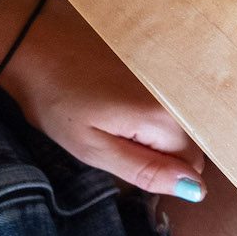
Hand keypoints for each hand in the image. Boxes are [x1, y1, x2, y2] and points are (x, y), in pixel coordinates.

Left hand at [1, 0, 206, 198]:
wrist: (40, 44)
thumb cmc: (58, 102)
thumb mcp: (92, 148)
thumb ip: (146, 170)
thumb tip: (196, 190)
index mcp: (164, 119)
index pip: (193, 165)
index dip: (162, 173)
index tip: (127, 161)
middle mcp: (181, 96)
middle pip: (193, 143)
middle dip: (163, 152)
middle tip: (118, 141)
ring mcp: (176, 76)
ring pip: (185, 122)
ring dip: (160, 130)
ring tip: (119, 118)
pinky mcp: (167, 63)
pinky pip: (177, 100)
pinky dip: (157, 107)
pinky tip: (126, 98)